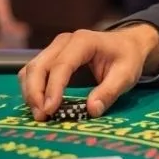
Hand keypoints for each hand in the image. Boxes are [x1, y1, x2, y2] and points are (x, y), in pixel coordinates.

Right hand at [18, 24, 158, 121]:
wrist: (128, 44)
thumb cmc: (127, 57)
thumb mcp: (126, 74)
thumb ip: (110, 91)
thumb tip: (92, 109)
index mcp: (84, 41)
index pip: (62, 65)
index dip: (53, 88)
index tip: (50, 110)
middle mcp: (65, 41)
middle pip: (39, 66)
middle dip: (35, 93)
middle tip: (41, 117)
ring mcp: (56, 47)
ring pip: (32, 68)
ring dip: (31, 92)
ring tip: (40, 114)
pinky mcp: (51, 56)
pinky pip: (34, 71)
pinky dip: (32, 88)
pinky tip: (40, 104)